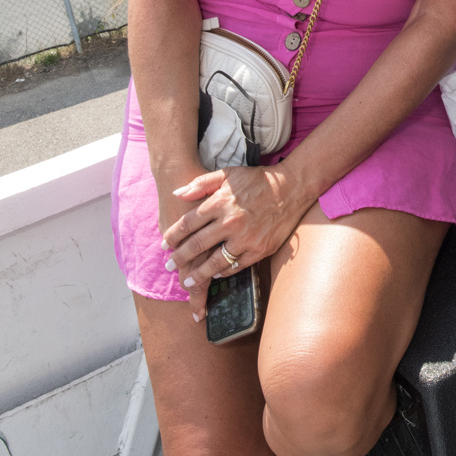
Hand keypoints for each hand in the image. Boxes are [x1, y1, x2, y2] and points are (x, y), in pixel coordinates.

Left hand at [162, 163, 310, 320]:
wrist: (291, 187)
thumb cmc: (257, 179)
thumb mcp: (228, 174)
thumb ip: (201, 183)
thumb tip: (177, 194)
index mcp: (220, 202)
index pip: (188, 223)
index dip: (173, 236)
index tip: (164, 245)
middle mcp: (230, 222)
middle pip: (197, 245)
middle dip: (179, 258)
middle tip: (169, 266)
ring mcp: (245, 238)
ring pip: (215, 262)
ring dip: (199, 274)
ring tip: (188, 281)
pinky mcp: (259, 249)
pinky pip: (237, 265)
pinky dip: (224, 272)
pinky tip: (216, 274)